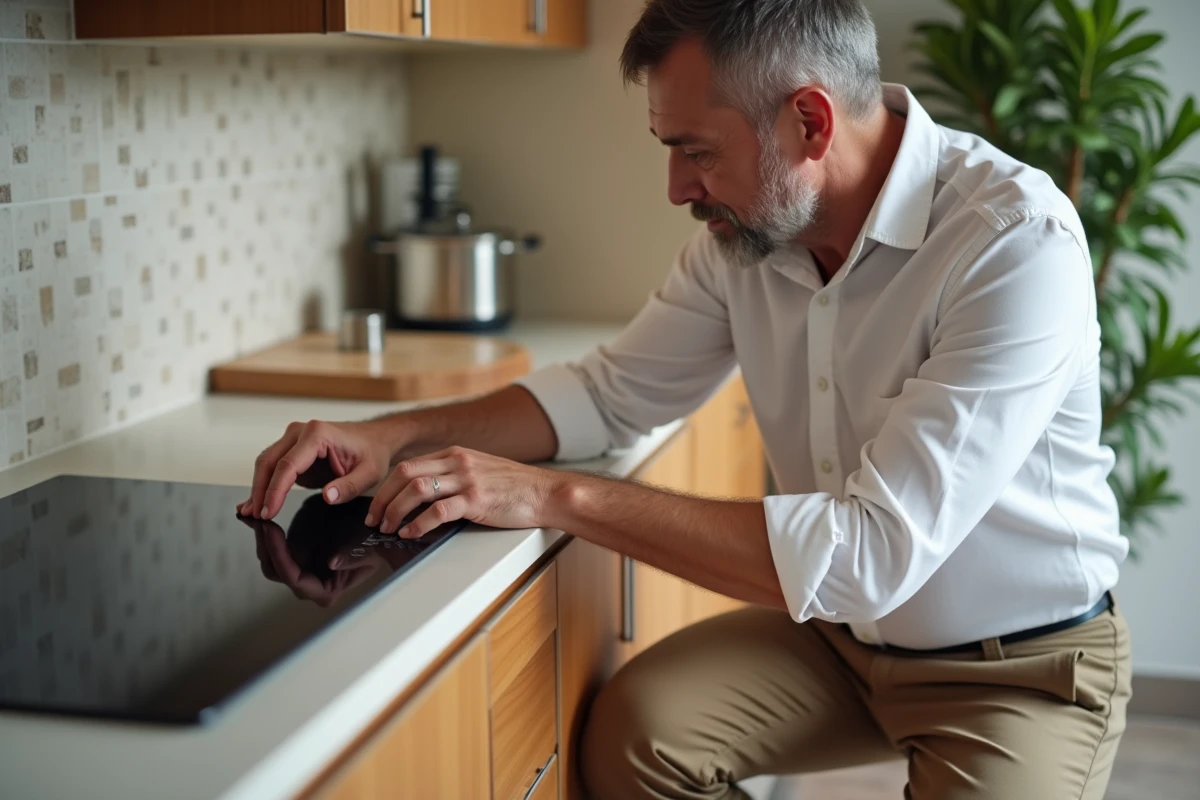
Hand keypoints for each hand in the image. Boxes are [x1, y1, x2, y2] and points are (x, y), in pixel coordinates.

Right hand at [239, 419, 394, 519]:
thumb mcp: (369, 474)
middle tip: (256, 515)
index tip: (269, 511)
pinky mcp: (292, 449)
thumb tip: (327, 496)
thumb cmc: (372, 453)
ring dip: (258, 488)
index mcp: (318, 434)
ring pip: (266, 463)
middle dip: (260, 491)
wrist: (374, 440)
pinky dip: (263, 484)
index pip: (288, 465)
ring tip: (251, 512)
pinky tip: (254, 501)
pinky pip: (272, 466)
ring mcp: (293, 438)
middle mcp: (301, 432)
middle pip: (269, 462)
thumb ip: (348, 486)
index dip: (275, 490)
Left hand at [249, 517, 379, 606]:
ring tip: (257, 513)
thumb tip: (332, 563)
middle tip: (261, 516)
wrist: (378, 533)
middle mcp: (310, 586)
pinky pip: (273, 550)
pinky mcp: (296, 558)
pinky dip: (266, 534)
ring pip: (270, 561)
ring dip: (262, 537)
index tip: (272, 530)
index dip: (280, 556)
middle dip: (265, 544)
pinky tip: (259, 517)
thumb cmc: (375, 543)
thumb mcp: (368, 548)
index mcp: (327, 591)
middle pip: (276, 571)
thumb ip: (352, 557)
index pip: (295, 579)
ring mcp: (300, 572)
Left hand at [366, 446, 562, 537]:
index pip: (408, 466)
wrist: (545, 493)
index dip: (386, 487)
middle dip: (383, 498)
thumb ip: (453, 475)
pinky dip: (418, 524)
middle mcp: (458, 462)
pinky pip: (438, 511)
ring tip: (390, 528)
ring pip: (416, 490)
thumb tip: (422, 495)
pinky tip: (412, 533)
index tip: (377, 505)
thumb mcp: (479, 471)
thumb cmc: (515, 487)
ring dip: (395, 511)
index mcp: (455, 454)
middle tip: (375, 518)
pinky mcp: (476, 500)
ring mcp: (467, 480)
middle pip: (404, 474)